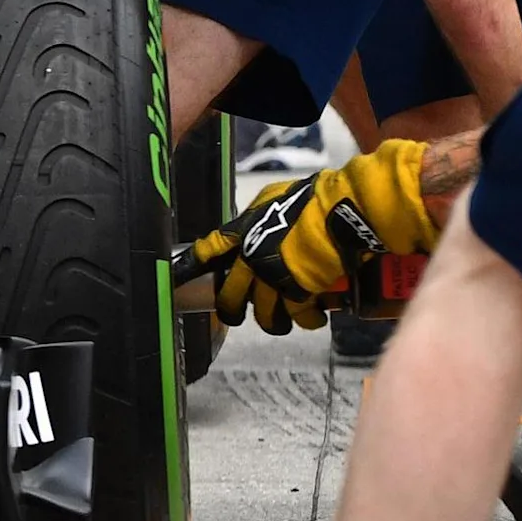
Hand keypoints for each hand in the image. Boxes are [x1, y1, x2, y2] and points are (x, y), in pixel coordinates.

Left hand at [185, 137, 436, 325]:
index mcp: (242, 231)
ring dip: (269, 321)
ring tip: (277, 322)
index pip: (208, 250)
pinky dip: (306, 321)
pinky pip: (296, 316)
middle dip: (229, 310)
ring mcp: (272, 278)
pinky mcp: (298, 293)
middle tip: (234, 315)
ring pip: (261, 313)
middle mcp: (251, 258)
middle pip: (229, 295)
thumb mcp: (274, 197)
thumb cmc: (311, 198)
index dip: (191, 266)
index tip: (180, 278)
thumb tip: (254, 225)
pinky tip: (312, 319)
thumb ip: (258, 216)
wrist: (341, 211)